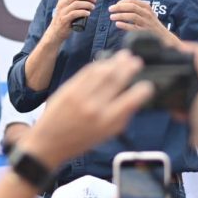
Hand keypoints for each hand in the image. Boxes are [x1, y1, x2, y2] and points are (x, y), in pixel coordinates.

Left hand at [21, 50, 150, 168]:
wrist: (49, 142)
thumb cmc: (79, 141)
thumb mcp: (106, 135)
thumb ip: (121, 117)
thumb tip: (135, 100)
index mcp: (107, 122)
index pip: (131, 101)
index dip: (143, 90)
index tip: (148, 85)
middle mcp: (95, 107)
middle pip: (116, 80)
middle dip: (129, 68)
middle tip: (137, 62)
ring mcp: (80, 95)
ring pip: (102, 72)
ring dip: (116, 61)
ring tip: (125, 56)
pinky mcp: (69, 88)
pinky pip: (87, 71)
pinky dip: (99, 64)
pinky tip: (106, 61)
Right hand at [44, 0, 96, 41]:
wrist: (56, 31)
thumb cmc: (66, 17)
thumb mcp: (69, 6)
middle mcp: (62, 2)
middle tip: (95, 0)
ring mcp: (62, 11)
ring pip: (77, 3)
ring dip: (88, 4)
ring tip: (93, 7)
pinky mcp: (64, 19)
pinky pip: (75, 13)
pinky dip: (84, 12)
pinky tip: (88, 14)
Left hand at [109, 0, 166, 33]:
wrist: (164, 36)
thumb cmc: (151, 24)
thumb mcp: (146, 13)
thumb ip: (136, 9)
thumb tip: (118, 6)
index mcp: (146, 7)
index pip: (132, 0)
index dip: (122, 1)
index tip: (115, 5)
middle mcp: (147, 14)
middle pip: (131, 7)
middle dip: (119, 7)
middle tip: (110, 9)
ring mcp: (146, 23)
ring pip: (132, 16)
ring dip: (120, 15)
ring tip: (112, 17)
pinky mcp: (145, 31)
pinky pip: (133, 27)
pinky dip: (124, 25)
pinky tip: (118, 24)